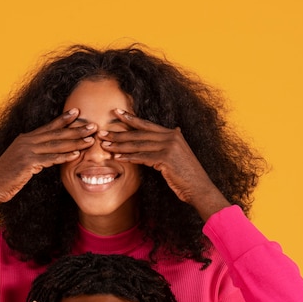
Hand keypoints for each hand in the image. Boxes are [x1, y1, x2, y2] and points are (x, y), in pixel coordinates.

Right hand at [0, 109, 97, 218]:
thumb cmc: (6, 178)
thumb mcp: (20, 163)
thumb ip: (33, 157)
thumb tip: (44, 158)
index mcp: (25, 139)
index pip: (48, 127)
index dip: (63, 119)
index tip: (77, 112)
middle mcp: (26, 141)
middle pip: (56, 134)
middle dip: (76, 129)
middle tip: (93, 125)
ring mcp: (26, 151)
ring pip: (56, 145)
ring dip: (75, 142)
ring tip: (90, 140)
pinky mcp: (27, 163)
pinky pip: (50, 159)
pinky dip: (64, 157)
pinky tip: (77, 155)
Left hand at [99, 111, 229, 220]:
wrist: (199, 187)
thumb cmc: (187, 175)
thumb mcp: (179, 155)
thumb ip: (173, 143)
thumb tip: (174, 130)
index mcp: (173, 134)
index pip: (147, 125)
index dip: (131, 119)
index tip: (117, 113)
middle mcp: (171, 137)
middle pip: (139, 134)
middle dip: (119, 133)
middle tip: (103, 133)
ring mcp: (169, 146)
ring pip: (139, 145)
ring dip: (120, 146)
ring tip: (106, 146)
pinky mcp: (166, 158)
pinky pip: (143, 157)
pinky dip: (129, 158)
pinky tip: (117, 158)